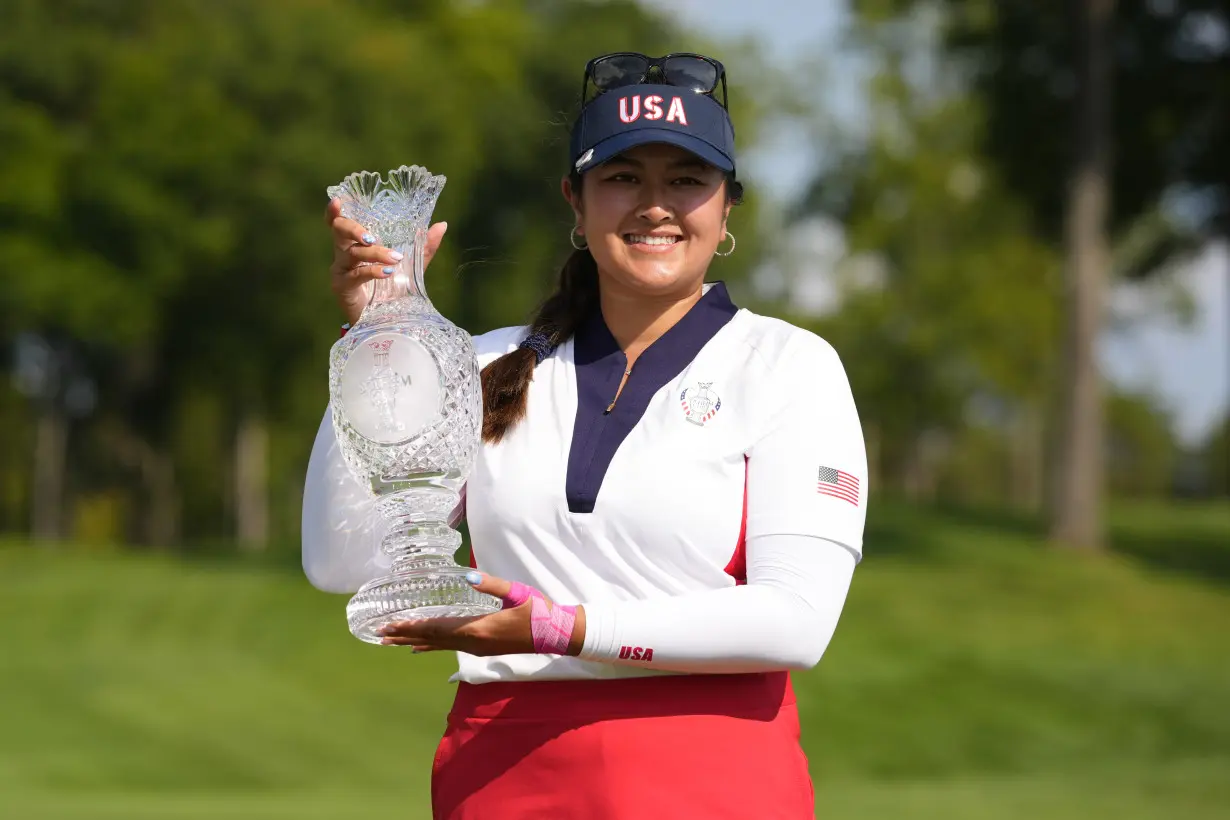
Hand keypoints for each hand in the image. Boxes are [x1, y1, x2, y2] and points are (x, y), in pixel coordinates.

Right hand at [325, 198, 447, 325]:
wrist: (385, 320)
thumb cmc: (391, 289)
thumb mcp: (410, 266)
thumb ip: (424, 247)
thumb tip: (442, 225)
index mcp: (356, 243)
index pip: (339, 223)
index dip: (334, 212)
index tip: (338, 200)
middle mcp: (344, 252)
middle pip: (339, 231)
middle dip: (355, 229)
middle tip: (373, 238)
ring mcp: (341, 269)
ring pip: (352, 252)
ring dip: (375, 253)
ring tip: (394, 258)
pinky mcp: (342, 286)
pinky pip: (356, 274)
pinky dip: (372, 271)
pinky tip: (386, 272)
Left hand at [377, 571, 586, 656]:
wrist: (556, 634)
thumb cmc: (538, 611)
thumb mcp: (518, 594)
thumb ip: (492, 585)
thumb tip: (469, 576)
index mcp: (478, 629)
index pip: (438, 628)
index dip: (414, 626)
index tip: (392, 625)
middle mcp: (473, 643)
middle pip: (433, 640)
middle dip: (406, 636)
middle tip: (380, 634)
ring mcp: (477, 648)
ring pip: (439, 646)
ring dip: (414, 642)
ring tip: (392, 642)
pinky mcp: (482, 649)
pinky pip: (449, 648)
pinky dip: (431, 647)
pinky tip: (420, 649)